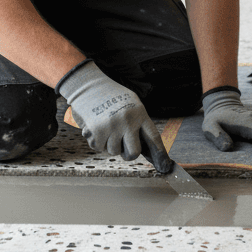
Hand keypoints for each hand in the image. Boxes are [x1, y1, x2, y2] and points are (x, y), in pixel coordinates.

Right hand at [57, 60, 173, 173]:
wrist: (88, 85)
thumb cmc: (111, 95)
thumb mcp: (130, 102)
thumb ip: (138, 121)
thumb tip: (145, 146)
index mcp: (139, 112)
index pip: (153, 137)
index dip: (159, 153)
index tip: (164, 166)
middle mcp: (128, 121)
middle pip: (134, 152)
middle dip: (129, 154)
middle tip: (124, 148)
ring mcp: (113, 127)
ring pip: (114, 151)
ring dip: (109, 144)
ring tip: (106, 128)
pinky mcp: (98, 131)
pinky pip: (99, 148)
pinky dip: (97, 142)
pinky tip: (96, 128)